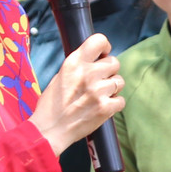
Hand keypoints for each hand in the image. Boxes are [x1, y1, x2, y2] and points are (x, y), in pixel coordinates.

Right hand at [30, 34, 123, 154]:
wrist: (49, 130)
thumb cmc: (52, 105)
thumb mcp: (60, 76)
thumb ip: (79, 66)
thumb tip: (96, 60)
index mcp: (73, 63)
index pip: (99, 40)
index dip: (105, 47)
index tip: (103, 55)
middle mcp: (87, 74)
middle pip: (114, 62)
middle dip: (109, 72)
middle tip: (98, 82)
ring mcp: (98, 91)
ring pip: (119, 81)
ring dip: (112, 89)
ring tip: (98, 97)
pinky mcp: (105, 108)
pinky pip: (120, 100)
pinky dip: (114, 105)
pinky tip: (102, 108)